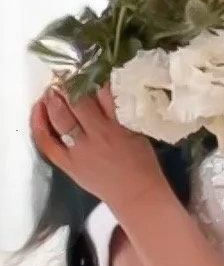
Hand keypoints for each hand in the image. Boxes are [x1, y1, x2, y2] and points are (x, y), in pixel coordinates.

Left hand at [31, 84, 162, 212]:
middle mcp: (97, 134)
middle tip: (68, 77)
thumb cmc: (143, 164)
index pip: (103, 92)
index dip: (94, 78)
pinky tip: (38, 109)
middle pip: (78, 102)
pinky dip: (39, 123)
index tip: (90, 70)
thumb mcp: (138, 132)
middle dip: (70, 86)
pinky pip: (47, 141)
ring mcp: (80, 149)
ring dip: (54, 99)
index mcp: (119, 125)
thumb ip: (122, 112)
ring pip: (60, 118)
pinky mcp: (68, 163)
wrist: (137, 195)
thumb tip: (106, 91)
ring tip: (53, 90)